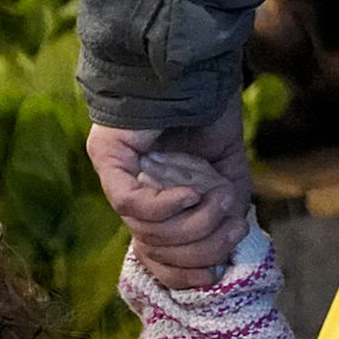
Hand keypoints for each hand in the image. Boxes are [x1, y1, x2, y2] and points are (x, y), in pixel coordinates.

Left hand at [87, 100, 253, 288]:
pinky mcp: (107, 159)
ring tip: (216, 197)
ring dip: (193, 223)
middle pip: (156, 252)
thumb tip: (229, 246)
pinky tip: (189, 193)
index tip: (215, 273)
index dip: (185, 273)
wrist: (193, 64)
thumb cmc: (207, 110)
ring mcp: (116, 177)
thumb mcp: (226, 171)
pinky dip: (164, 207)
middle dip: (200, 249)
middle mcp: (132, 194)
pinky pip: (129, 204)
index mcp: (156, 201)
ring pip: (147, 232)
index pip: (157, 258)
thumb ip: (227, 208)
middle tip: (231, 227)